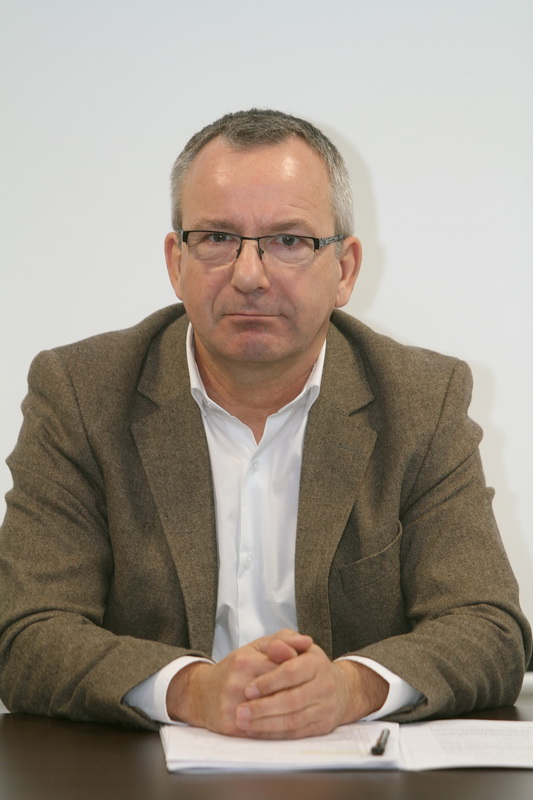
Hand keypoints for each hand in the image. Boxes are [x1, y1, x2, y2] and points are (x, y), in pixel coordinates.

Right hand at [166, 629, 311, 735]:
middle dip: (299, 695)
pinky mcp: (231, 726)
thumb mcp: (256, 647)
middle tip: (311, 696)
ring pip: (272, 714)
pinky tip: (289, 724)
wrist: (201, 693)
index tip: (309, 676)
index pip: (282, 668)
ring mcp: (233, 707)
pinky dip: (278, 729)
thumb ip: (282, 640)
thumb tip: (307, 640)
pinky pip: (262, 731)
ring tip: (304, 710)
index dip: (299, 674)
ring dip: (291, 714)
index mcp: (244, 661)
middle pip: (279, 693)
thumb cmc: (234, 668)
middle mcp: (237, 684)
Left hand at [235, 644, 388, 738]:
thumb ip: (283, 642)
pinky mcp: (323, 726)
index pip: (291, 673)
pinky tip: (257, 731)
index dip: (268, 682)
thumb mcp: (297, 647)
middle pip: (292, 700)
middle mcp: (325, 686)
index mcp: (316, 662)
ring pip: (293, 720)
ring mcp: (326, 708)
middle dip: (263, 708)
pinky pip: (296, 733)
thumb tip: (275, 647)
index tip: (248, 690)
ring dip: (266, 724)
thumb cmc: (310, 665)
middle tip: (240, 711)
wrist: (341, 688)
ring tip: (244, 723)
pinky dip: (275, 734)